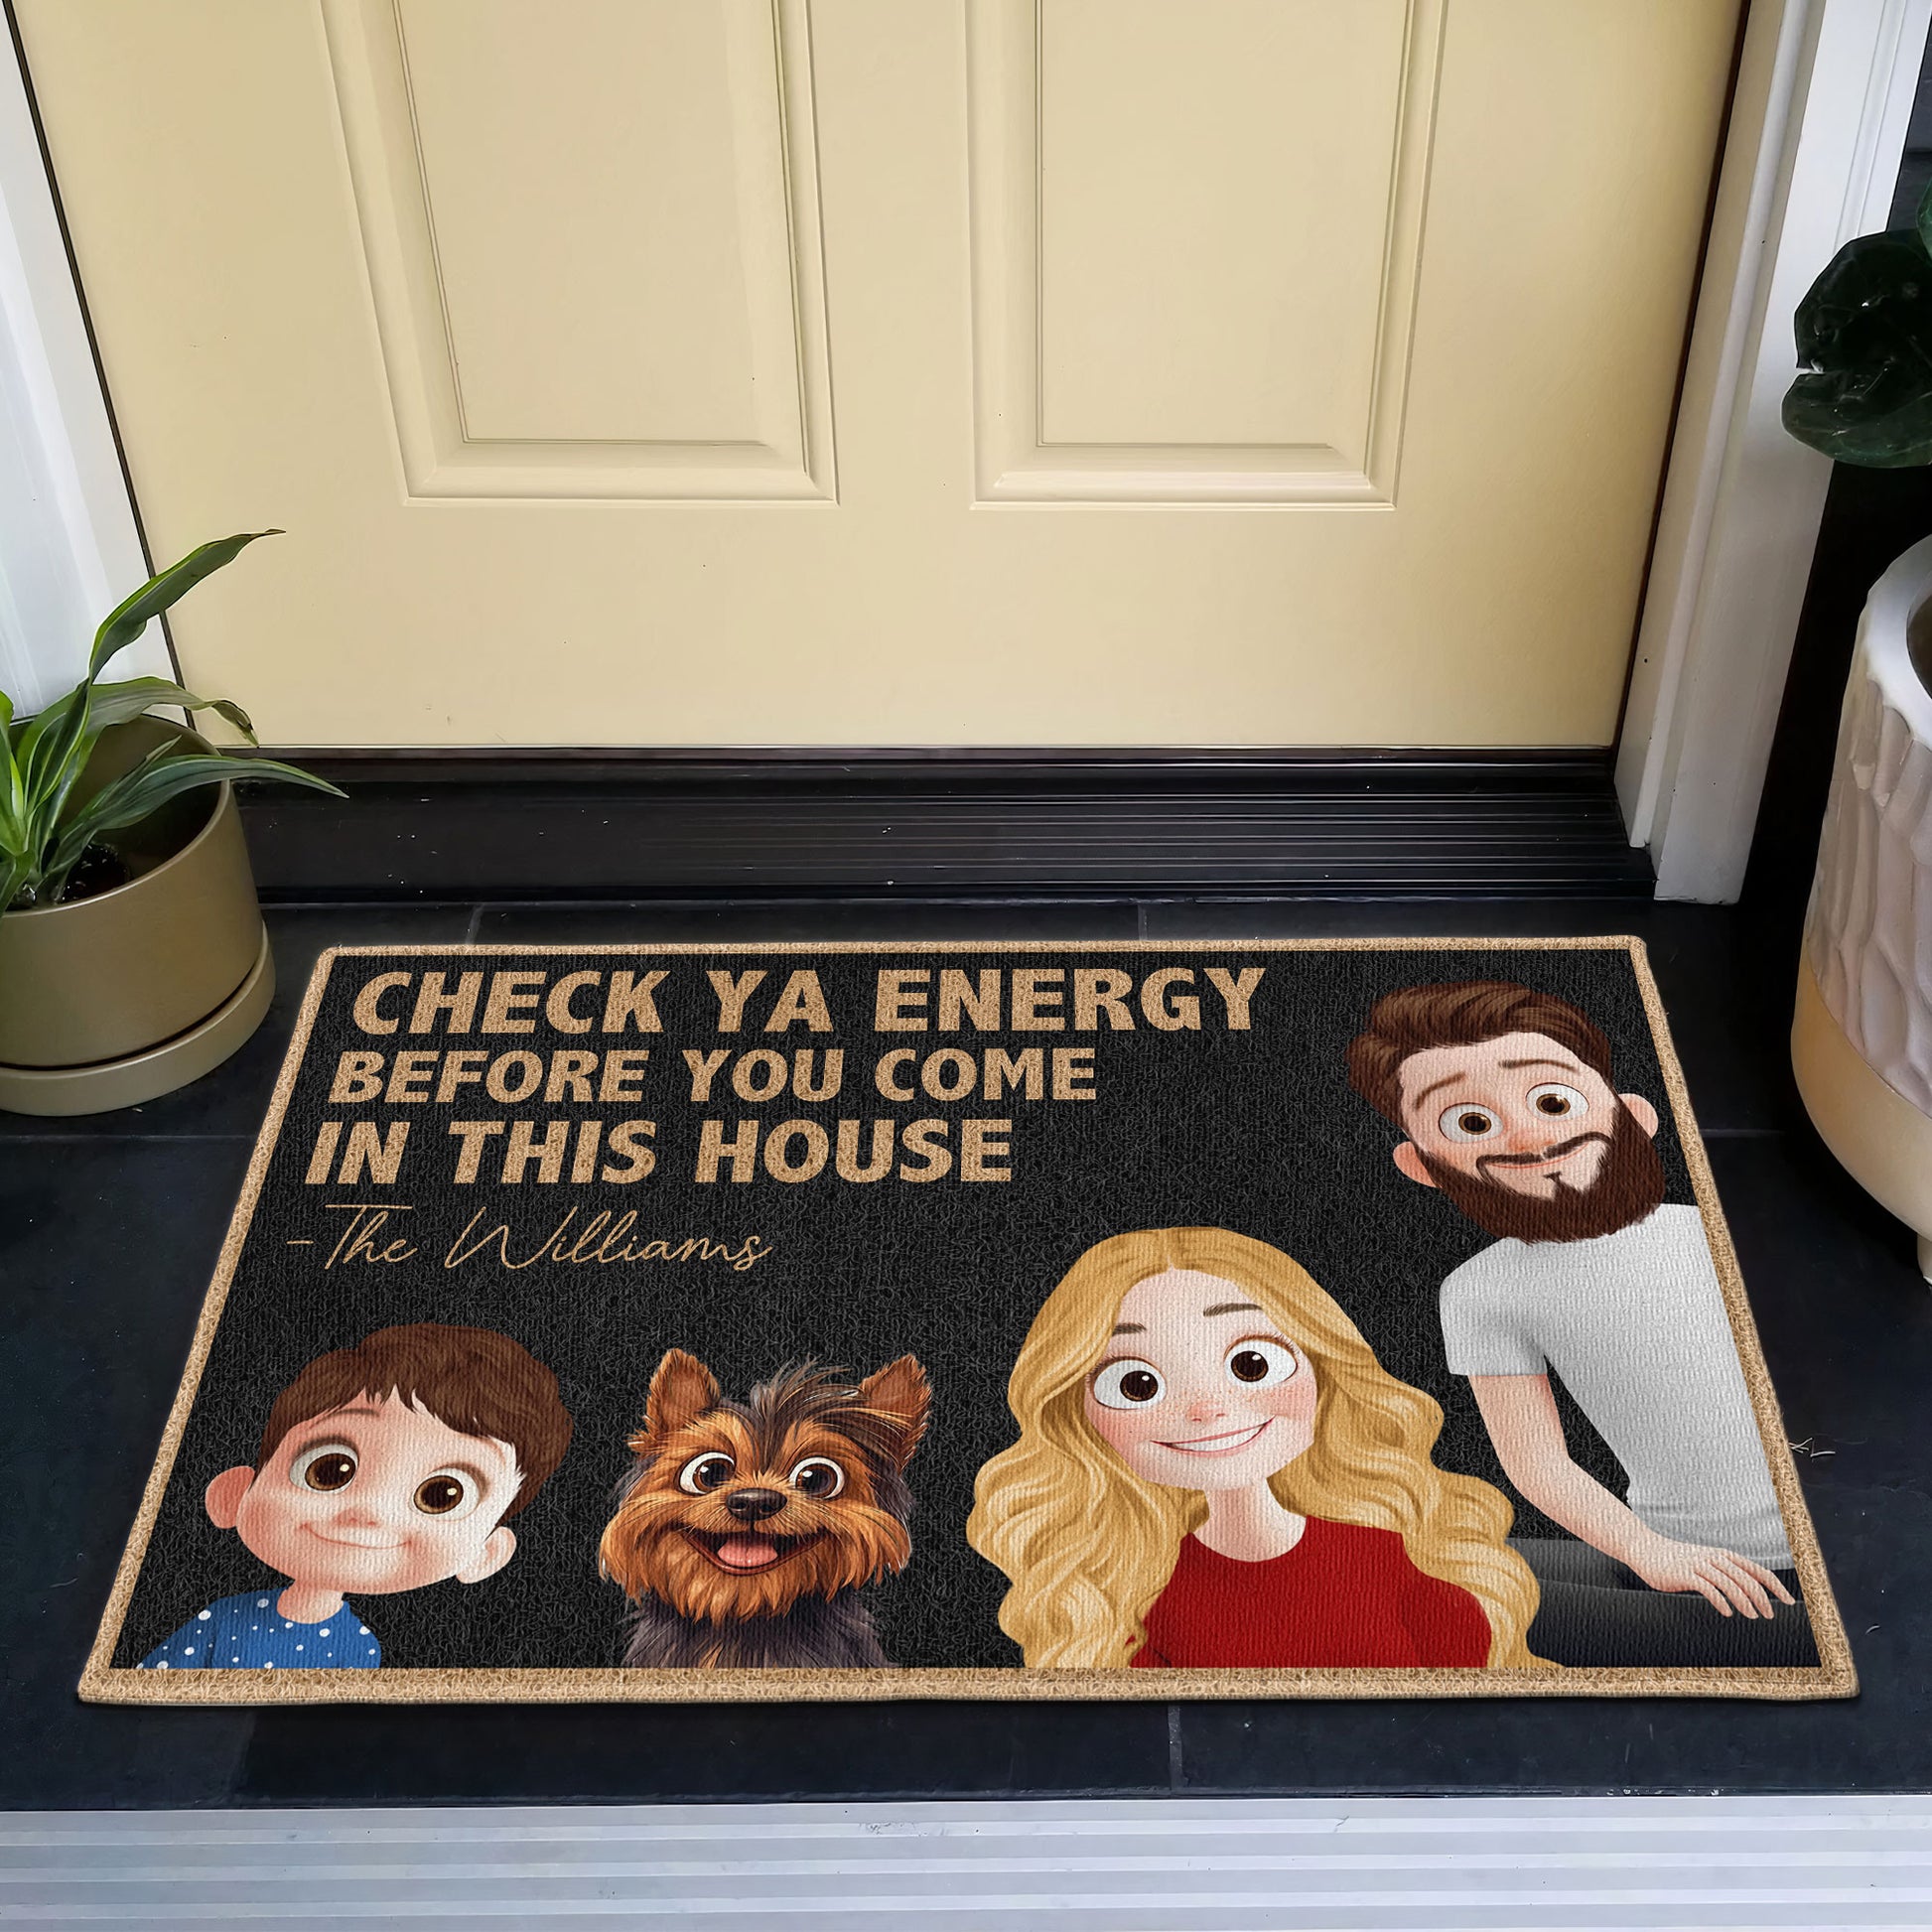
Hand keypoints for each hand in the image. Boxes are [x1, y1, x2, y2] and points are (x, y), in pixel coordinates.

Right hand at [1620, 1533, 1796, 1616]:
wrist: (1646, 1550)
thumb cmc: (1677, 1561)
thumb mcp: (1705, 1562)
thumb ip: (1724, 1572)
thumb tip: (1750, 1594)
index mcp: (1724, 1556)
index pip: (1758, 1570)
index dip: (1776, 1587)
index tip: (1789, 1602)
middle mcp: (1714, 1558)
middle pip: (1747, 1579)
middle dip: (1762, 1598)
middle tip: (1769, 1616)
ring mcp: (1699, 1565)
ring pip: (1730, 1583)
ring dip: (1744, 1602)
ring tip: (1751, 1617)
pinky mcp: (1684, 1574)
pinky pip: (1708, 1588)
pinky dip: (1720, 1601)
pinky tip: (1726, 1613)